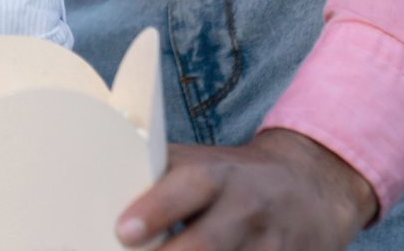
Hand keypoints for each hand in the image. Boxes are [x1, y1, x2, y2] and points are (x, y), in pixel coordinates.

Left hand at [119, 129, 377, 250]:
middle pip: (207, 244)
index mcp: (216, 175)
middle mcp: (246, 209)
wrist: (311, 188)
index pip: (186, 188)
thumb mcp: (198, 161)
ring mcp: (271, 246)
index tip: (124, 233)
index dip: (155, 210)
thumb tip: (93, 193)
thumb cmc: (231, 176)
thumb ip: (153, 175)